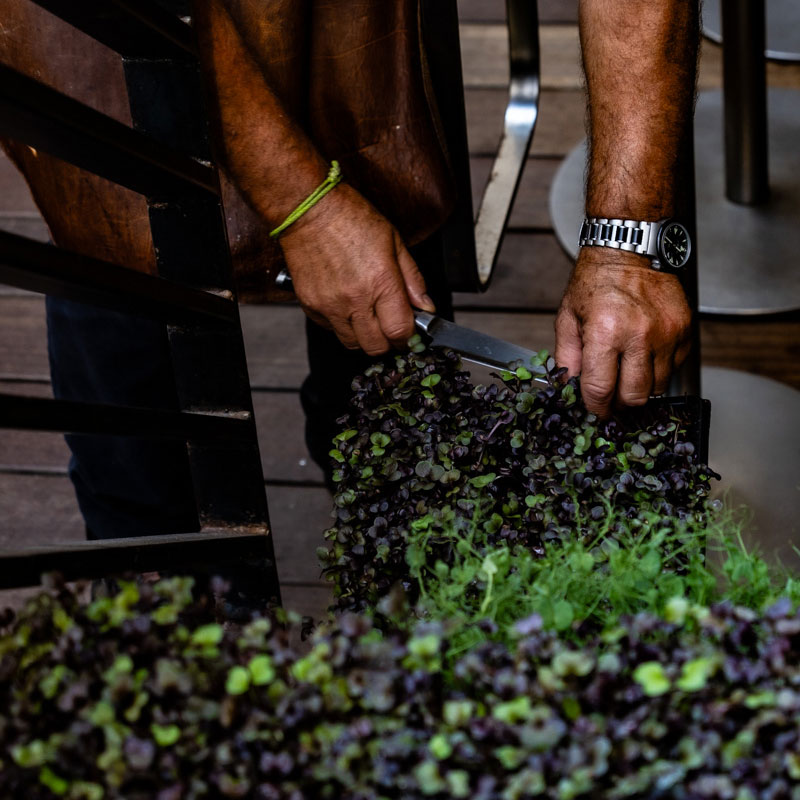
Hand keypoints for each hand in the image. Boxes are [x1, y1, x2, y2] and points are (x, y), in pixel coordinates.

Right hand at [279, 183, 434, 355]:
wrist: (309, 210)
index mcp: (380, 282)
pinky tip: (347, 305)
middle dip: (388, 342)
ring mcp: (330, 305)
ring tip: (368, 315)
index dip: (409, 337)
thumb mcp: (394, 242)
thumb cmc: (351, 218)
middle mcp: (354, 299)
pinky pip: (331, 330)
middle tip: (390, 326)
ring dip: (365, 336)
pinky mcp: (311, 306)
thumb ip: (413, 279)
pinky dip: (342, 325)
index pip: (400, 332)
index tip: (410, 332)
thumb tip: (425, 307)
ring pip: (352, 343)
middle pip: (376, 347)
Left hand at [555, 247, 691, 417]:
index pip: (601, 390)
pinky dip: (658, 370)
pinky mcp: (684, 330)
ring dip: (640, 388)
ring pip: (658, 387)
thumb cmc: (595, 282)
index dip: (595, 408)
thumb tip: (571, 389)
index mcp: (606, 332)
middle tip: (610, 398)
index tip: (593, 412)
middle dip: (619, 404)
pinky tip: (643, 356)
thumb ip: (567, 358)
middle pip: (634, 396)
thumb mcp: (567, 318)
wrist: (629, 250)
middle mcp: (640, 335)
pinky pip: (674, 368)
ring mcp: (667, 334)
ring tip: (626, 373)